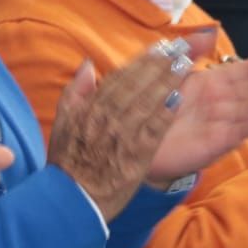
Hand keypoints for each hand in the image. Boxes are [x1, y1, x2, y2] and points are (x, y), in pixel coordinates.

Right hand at [48, 43, 186, 220]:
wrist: (73, 199)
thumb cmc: (67, 162)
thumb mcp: (63, 122)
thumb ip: (75, 91)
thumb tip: (88, 65)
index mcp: (91, 108)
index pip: (121, 77)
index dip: (143, 60)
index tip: (160, 47)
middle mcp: (108, 118)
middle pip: (138, 85)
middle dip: (160, 65)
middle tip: (180, 49)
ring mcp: (123, 137)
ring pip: (148, 102)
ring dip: (167, 83)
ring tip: (185, 66)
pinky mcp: (137, 156)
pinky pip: (154, 130)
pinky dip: (165, 114)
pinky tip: (178, 101)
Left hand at [148, 36, 247, 181]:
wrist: (130, 138)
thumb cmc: (151, 103)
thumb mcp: (170, 69)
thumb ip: (190, 50)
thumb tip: (211, 31)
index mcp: (210, 85)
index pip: (242, 73)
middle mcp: (218, 105)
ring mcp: (216, 126)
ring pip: (247, 111)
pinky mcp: (209, 146)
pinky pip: (232, 136)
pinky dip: (247, 127)